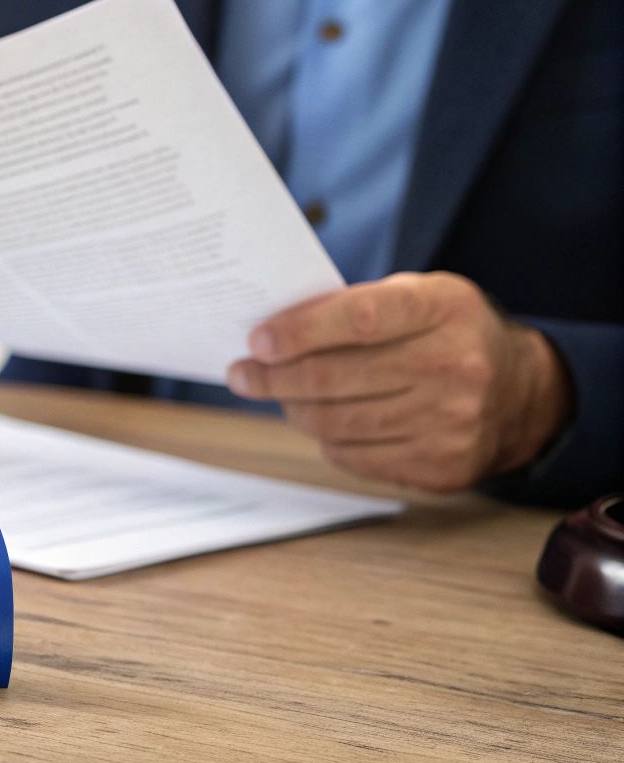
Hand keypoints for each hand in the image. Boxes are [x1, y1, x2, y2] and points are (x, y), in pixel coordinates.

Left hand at [226, 271, 571, 493]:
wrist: (520, 392)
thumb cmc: (445, 333)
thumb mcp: (418, 297)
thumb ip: (354, 307)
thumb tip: (271, 334)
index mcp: (444, 309)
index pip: (358, 319)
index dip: (299, 331)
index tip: (257, 341)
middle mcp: (455, 366)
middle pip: (336, 378)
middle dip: (274, 377)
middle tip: (242, 374)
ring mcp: (452, 422)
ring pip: (337, 422)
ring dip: (293, 408)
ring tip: (276, 394)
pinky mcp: (442, 466)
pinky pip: (354, 456)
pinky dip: (327, 438)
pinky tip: (322, 420)